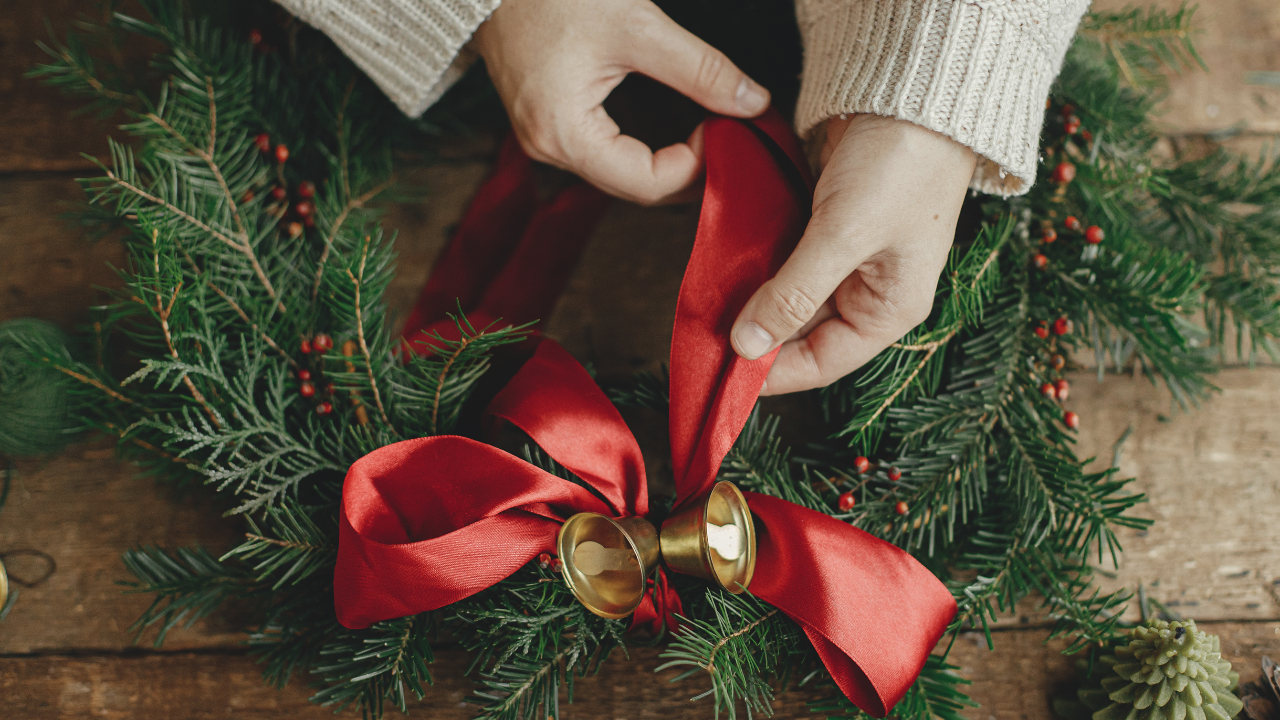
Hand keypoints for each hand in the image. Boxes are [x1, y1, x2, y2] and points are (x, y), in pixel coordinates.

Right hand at [472, 0, 769, 204]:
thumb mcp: (637, 26)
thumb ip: (699, 69)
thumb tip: (753, 102)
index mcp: (564, 134)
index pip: (647, 184)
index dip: (696, 165)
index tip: (723, 127)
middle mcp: (547, 149)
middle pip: (635, 186)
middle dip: (687, 168)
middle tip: (726, 134)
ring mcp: (544, 140)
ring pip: (621, 174)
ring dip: (666, 161)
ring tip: (706, 131)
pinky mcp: (548, 124)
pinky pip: (604, 154)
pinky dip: (642, 148)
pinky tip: (672, 129)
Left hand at [730, 114, 976, 394]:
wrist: (914, 91)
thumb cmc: (900, 165)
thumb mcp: (844, 235)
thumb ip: (794, 293)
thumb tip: (748, 346)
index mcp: (889, 310)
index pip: (821, 363)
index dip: (772, 374)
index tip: (722, 374)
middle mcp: (869, 292)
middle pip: (801, 334)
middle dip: (755, 334)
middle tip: (704, 334)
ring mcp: (847, 260)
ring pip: (788, 297)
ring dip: (751, 300)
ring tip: (708, 303)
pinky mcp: (827, 228)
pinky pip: (785, 262)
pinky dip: (758, 266)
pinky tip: (726, 267)